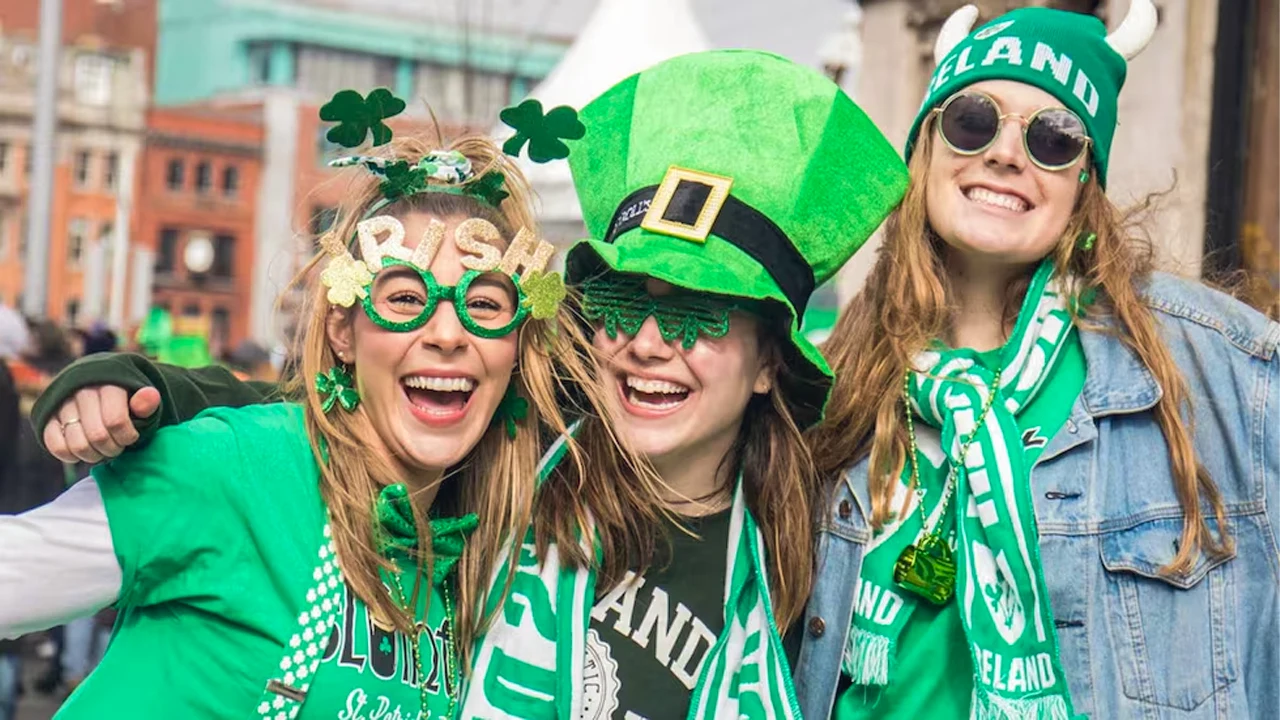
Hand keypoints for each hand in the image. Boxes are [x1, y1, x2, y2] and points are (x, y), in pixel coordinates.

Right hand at [42, 386, 160, 463]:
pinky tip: (83, 452)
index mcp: (109, 384)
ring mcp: (62, 404)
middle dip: (112, 449)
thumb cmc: (125, 401)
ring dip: (93, 456)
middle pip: (97, 436)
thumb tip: (150, 395)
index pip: (116, 421)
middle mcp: (82, 391)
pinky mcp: (48, 417)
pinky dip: (70, 456)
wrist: (99, 389)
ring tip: (102, 450)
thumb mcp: (141, 402)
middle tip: (117, 447)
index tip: (130, 437)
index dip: (126, 437)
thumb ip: (146, 402)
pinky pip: (55, 446)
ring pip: (77, 444)